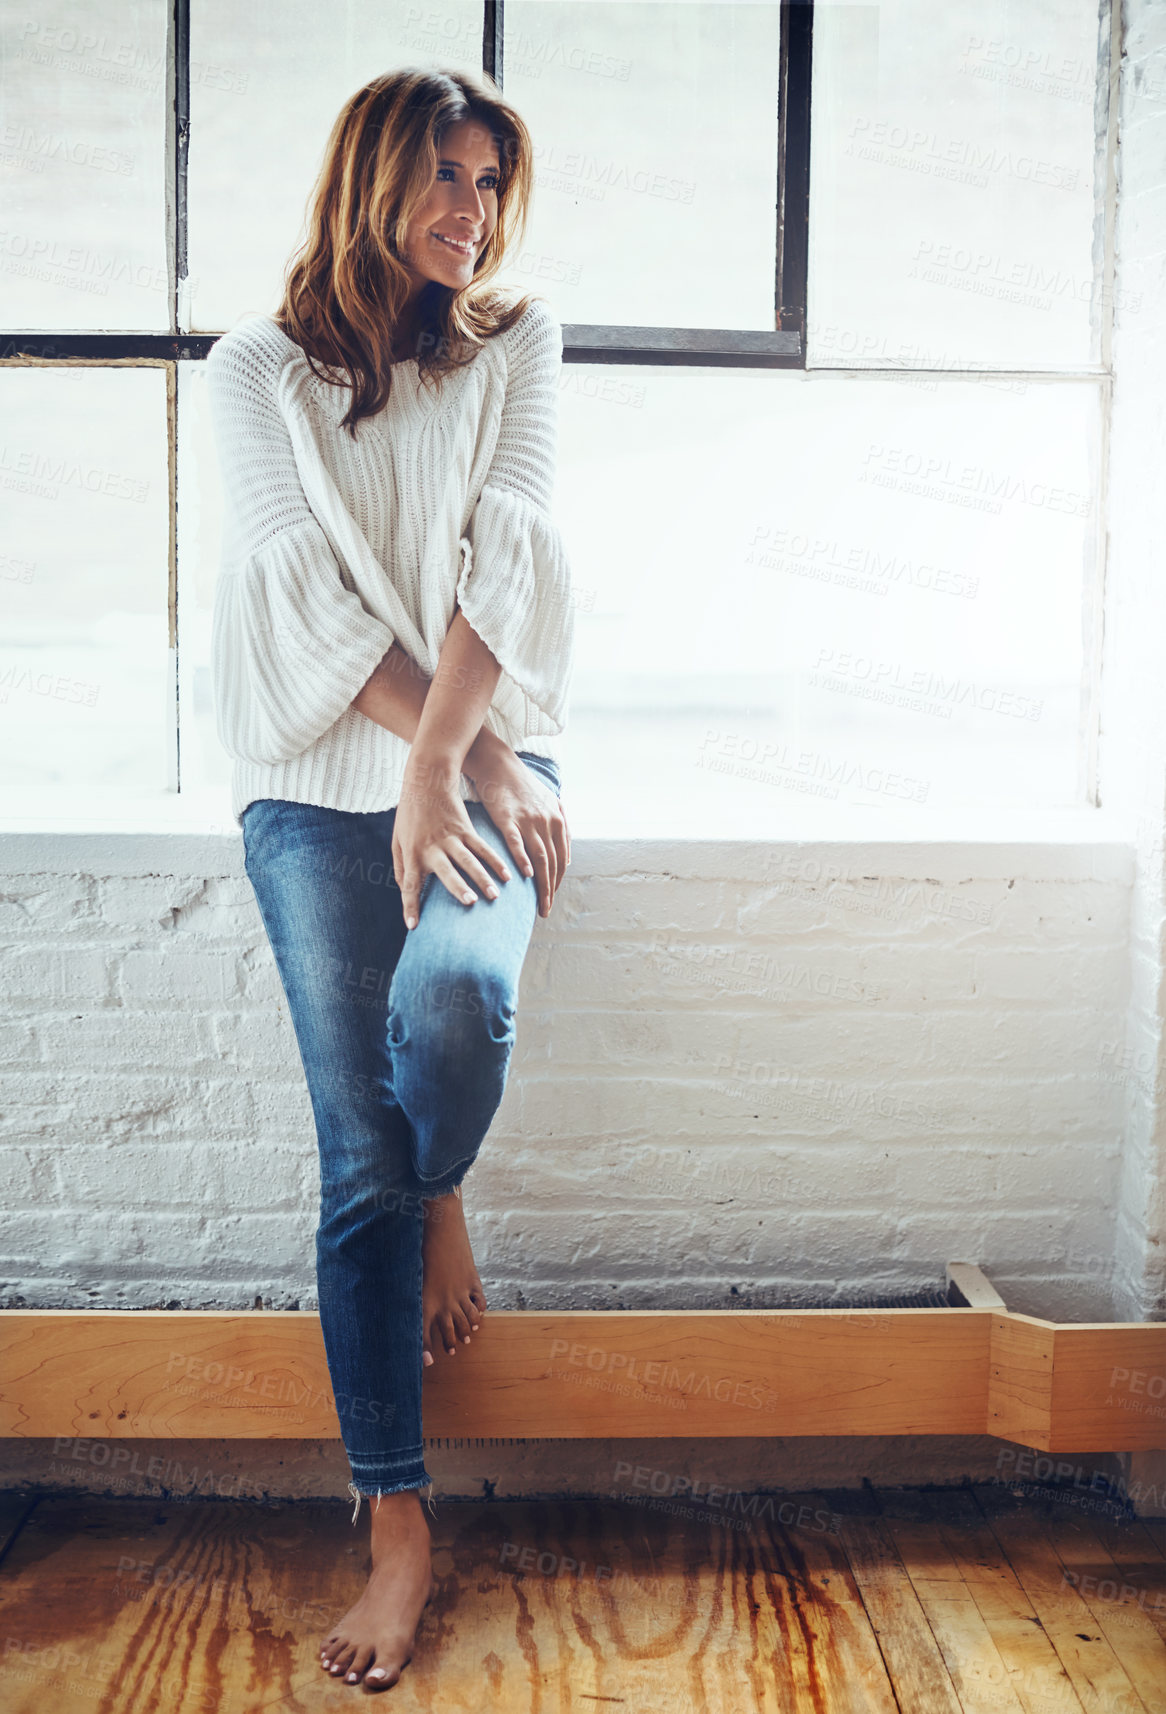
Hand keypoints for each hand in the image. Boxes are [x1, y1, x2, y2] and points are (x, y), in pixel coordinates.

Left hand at [392, 757, 511, 928]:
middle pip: (446, 871)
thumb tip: (403, 889)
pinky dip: (496, 862)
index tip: (413, 926)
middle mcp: (433, 847)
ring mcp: (451, 838)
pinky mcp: (466, 830)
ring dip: (483, 878)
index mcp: (412, 853)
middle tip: (470, 903)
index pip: (410, 884)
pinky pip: (483, 848)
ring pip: (470, 860)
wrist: (426, 780)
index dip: (410, 905)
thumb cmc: (409, 814)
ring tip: (495, 896)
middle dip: (458, 888)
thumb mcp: (397, 840)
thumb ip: (400, 866)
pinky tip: (507, 876)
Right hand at [465, 739, 569, 918]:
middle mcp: (547, 822)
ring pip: (540, 859)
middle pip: (553, 864)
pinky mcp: (509, 818)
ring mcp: (529, 820)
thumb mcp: (549, 802)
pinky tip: (525, 876)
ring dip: (541, 885)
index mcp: (557, 821)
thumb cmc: (521, 785)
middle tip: (546, 910)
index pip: (561, 859)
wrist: (498, 764)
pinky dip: (523, 860)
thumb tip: (566, 854)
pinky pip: (518, 843)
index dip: (557, 882)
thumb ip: (561, 826)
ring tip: (538, 905)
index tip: (551, 898)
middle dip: (551, 890)